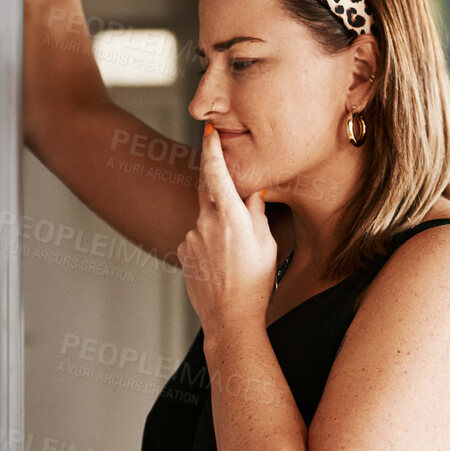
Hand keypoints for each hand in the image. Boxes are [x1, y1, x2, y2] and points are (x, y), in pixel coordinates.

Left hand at [177, 123, 276, 335]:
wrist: (230, 319)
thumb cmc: (255, 283)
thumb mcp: (266, 244)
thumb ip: (256, 212)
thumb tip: (252, 192)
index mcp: (230, 217)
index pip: (217, 173)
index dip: (211, 149)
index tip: (209, 131)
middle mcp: (206, 222)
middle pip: (208, 191)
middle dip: (219, 187)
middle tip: (233, 198)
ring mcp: (191, 237)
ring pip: (205, 218)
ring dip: (218, 225)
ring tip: (235, 255)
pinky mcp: (183, 252)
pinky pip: (197, 236)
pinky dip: (209, 242)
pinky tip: (222, 263)